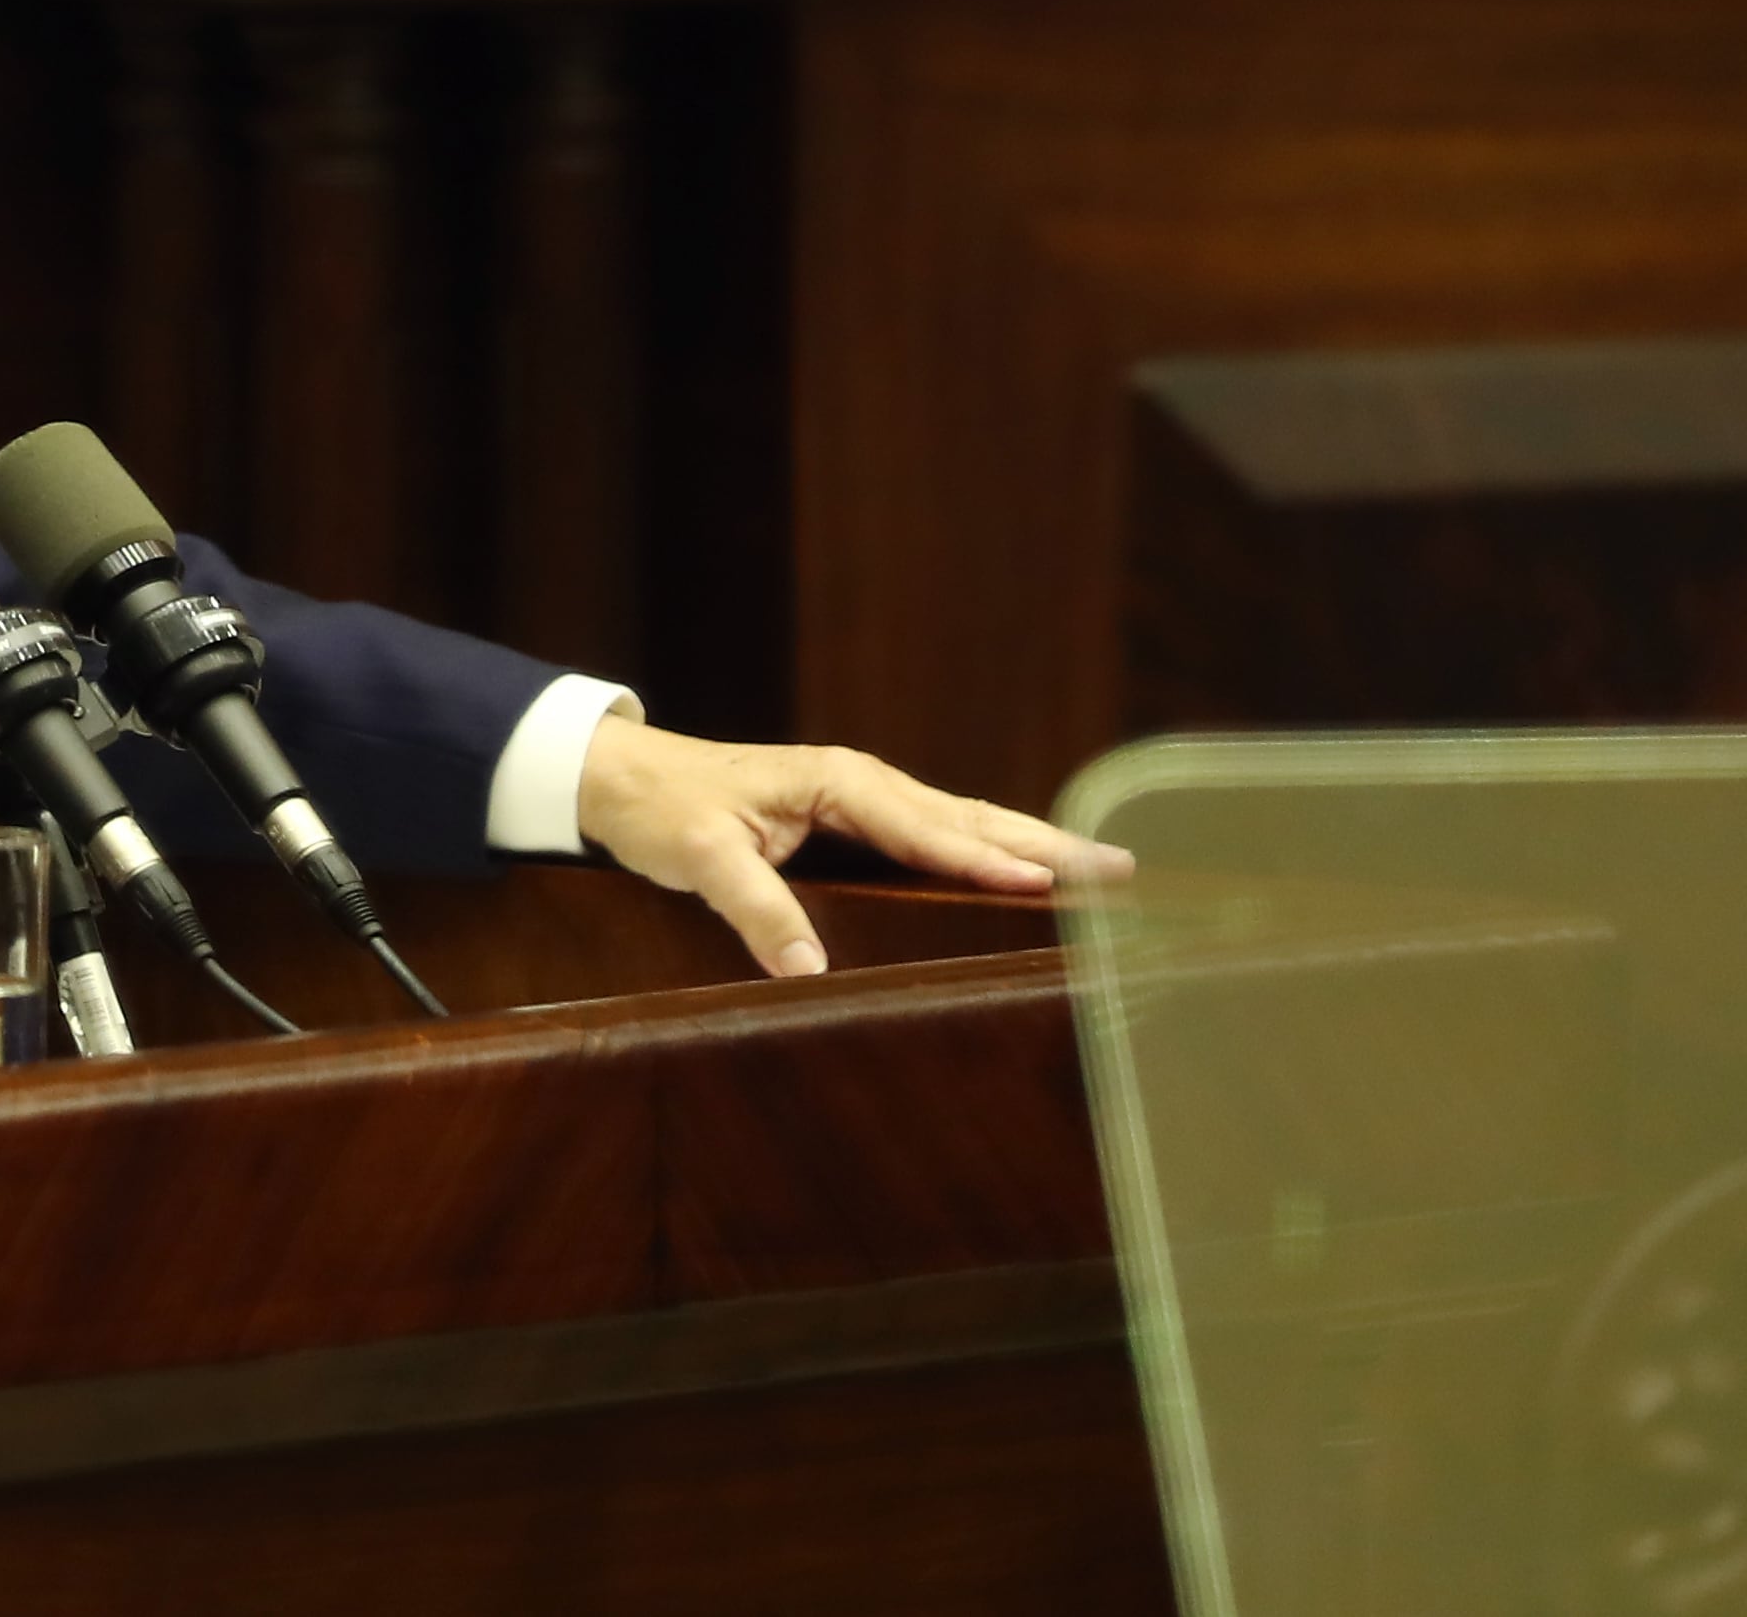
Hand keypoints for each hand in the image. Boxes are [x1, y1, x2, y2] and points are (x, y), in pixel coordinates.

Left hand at [571, 713, 1132, 979]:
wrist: (623, 779)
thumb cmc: (663, 809)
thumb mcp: (701, 857)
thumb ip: (755, 908)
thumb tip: (809, 967)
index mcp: (838, 783)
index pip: (927, 828)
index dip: (984, 858)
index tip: (1045, 882)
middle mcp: (862, 785)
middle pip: (970, 818)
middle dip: (1046, 843)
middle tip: (1124, 867)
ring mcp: (864, 802)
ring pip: (964, 825)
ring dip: (1031, 845)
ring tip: (1103, 868)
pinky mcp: (856, 824)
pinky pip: (938, 839)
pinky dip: (989, 853)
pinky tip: (1024, 877)